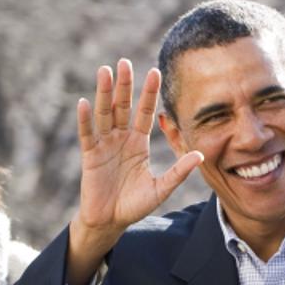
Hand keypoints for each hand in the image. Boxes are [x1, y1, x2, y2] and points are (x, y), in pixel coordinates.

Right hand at [66, 59, 202, 282]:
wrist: (111, 222)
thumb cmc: (134, 205)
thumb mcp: (161, 188)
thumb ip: (179, 172)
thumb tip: (200, 155)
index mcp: (138, 143)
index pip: (145, 112)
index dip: (150, 94)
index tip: (155, 71)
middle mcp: (120, 138)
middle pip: (122, 106)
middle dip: (124, 85)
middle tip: (125, 62)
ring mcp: (104, 145)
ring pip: (104, 114)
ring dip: (104, 93)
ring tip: (105, 71)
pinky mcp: (90, 156)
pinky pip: (87, 134)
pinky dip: (85, 120)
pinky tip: (85, 103)